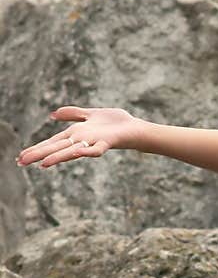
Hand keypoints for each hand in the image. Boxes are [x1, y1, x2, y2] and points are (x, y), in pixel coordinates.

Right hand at [16, 106, 142, 168]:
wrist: (135, 128)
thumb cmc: (115, 123)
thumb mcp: (89, 114)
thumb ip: (72, 114)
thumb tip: (51, 115)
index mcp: (75, 134)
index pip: (51, 142)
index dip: (36, 149)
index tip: (21, 157)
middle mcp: (81, 141)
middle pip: (56, 148)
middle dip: (38, 155)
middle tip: (21, 163)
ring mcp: (93, 143)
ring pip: (71, 152)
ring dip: (57, 157)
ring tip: (42, 164)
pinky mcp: (107, 143)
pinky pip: (95, 150)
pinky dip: (86, 152)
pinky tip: (75, 152)